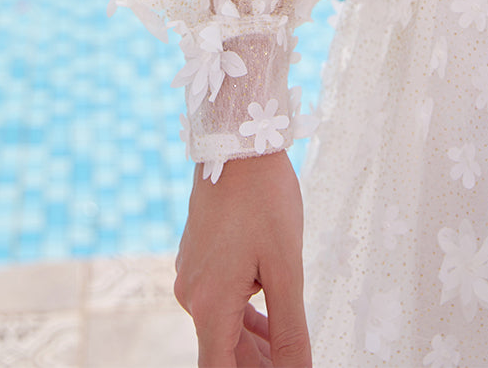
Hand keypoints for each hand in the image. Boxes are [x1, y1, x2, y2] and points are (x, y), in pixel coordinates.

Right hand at [174, 149, 311, 367]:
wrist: (237, 142)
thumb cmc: (264, 198)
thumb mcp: (286, 267)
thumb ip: (290, 329)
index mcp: (210, 304)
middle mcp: (192, 296)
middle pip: (223, 354)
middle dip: (259, 366)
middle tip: (295, 363)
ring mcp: (192, 276)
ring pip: (223, 327)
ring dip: (255, 346)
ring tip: (289, 352)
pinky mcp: (198, 259)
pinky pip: (220, 301)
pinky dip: (245, 318)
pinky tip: (270, 322)